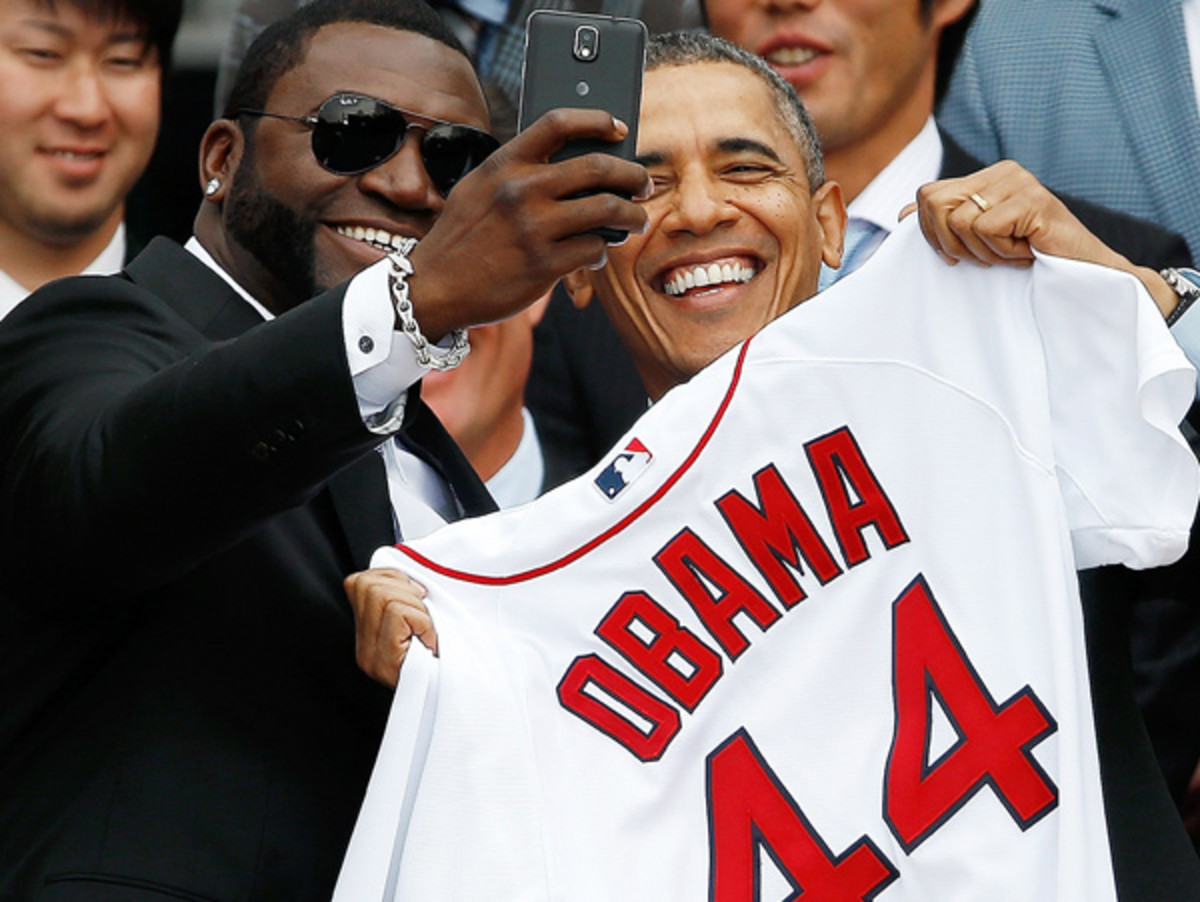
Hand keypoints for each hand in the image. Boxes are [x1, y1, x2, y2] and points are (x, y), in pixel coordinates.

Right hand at [344, 568, 435, 686]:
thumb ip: (405, 598)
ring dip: (415, 606)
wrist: (449, 694)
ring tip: (426, 628)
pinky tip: (429, 639)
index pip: (358, 582)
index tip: (418, 595)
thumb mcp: (420, 620)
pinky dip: (422, 620)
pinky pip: (398, 613)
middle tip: (424, 613)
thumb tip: (410, 576)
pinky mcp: (382, 660)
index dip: (392, 578)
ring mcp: (369, 654)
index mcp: (367, 630)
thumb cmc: (442, 658)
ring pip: (382, 596)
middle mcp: (362, 643)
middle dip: (404, 589)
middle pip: (368, 585)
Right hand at [408, 108, 651, 339]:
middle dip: (633, 175)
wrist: (435, 287)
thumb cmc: (463, 237)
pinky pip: (595, 250)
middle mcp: (521, 190)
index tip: (620, 129)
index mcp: (504, 163)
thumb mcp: (479, 189)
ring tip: (635, 221)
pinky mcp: (544, 265)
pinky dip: (602, 252)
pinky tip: (596, 253)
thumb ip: (518, 172)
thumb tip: (576, 166)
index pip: (559, 123)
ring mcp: (534, 228)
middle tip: (644, 184)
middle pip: (598, 167)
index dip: (597, 120)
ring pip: (608, 210)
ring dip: (632, 216)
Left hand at [902, 160, 1177, 316]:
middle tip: (987, 256)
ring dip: (983, 251)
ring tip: (1013, 253)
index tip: (958, 256)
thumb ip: (944, 224)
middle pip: (934, 202)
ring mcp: (1019, 182)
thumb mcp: (979, 242)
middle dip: (951, 242)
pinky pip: (985, 228)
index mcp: (986, 177)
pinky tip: (1027, 252)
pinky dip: (1002, 251)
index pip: (927, 195)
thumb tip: (901, 214)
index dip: (931, 233)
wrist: (1083, 275)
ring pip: (958, 220)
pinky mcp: (1033, 200)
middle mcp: (1002, 172)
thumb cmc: (1031, 260)